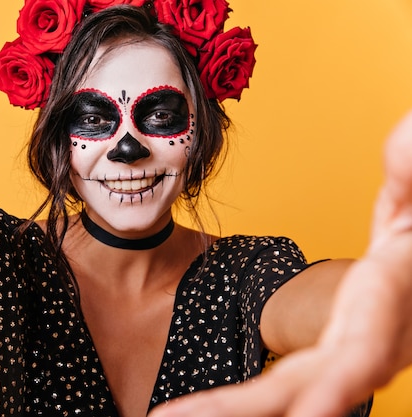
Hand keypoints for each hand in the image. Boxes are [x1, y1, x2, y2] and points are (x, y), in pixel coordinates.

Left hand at [148, 111, 411, 416]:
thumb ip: (409, 174)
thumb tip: (406, 143)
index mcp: (389, 301)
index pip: (364, 353)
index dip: (336, 389)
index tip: (307, 415)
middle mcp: (369, 342)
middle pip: (306, 389)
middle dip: (241, 409)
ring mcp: (349, 354)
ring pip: (290, 392)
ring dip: (233, 410)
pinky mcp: (331, 355)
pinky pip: (287, 385)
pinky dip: (247, 404)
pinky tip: (206, 411)